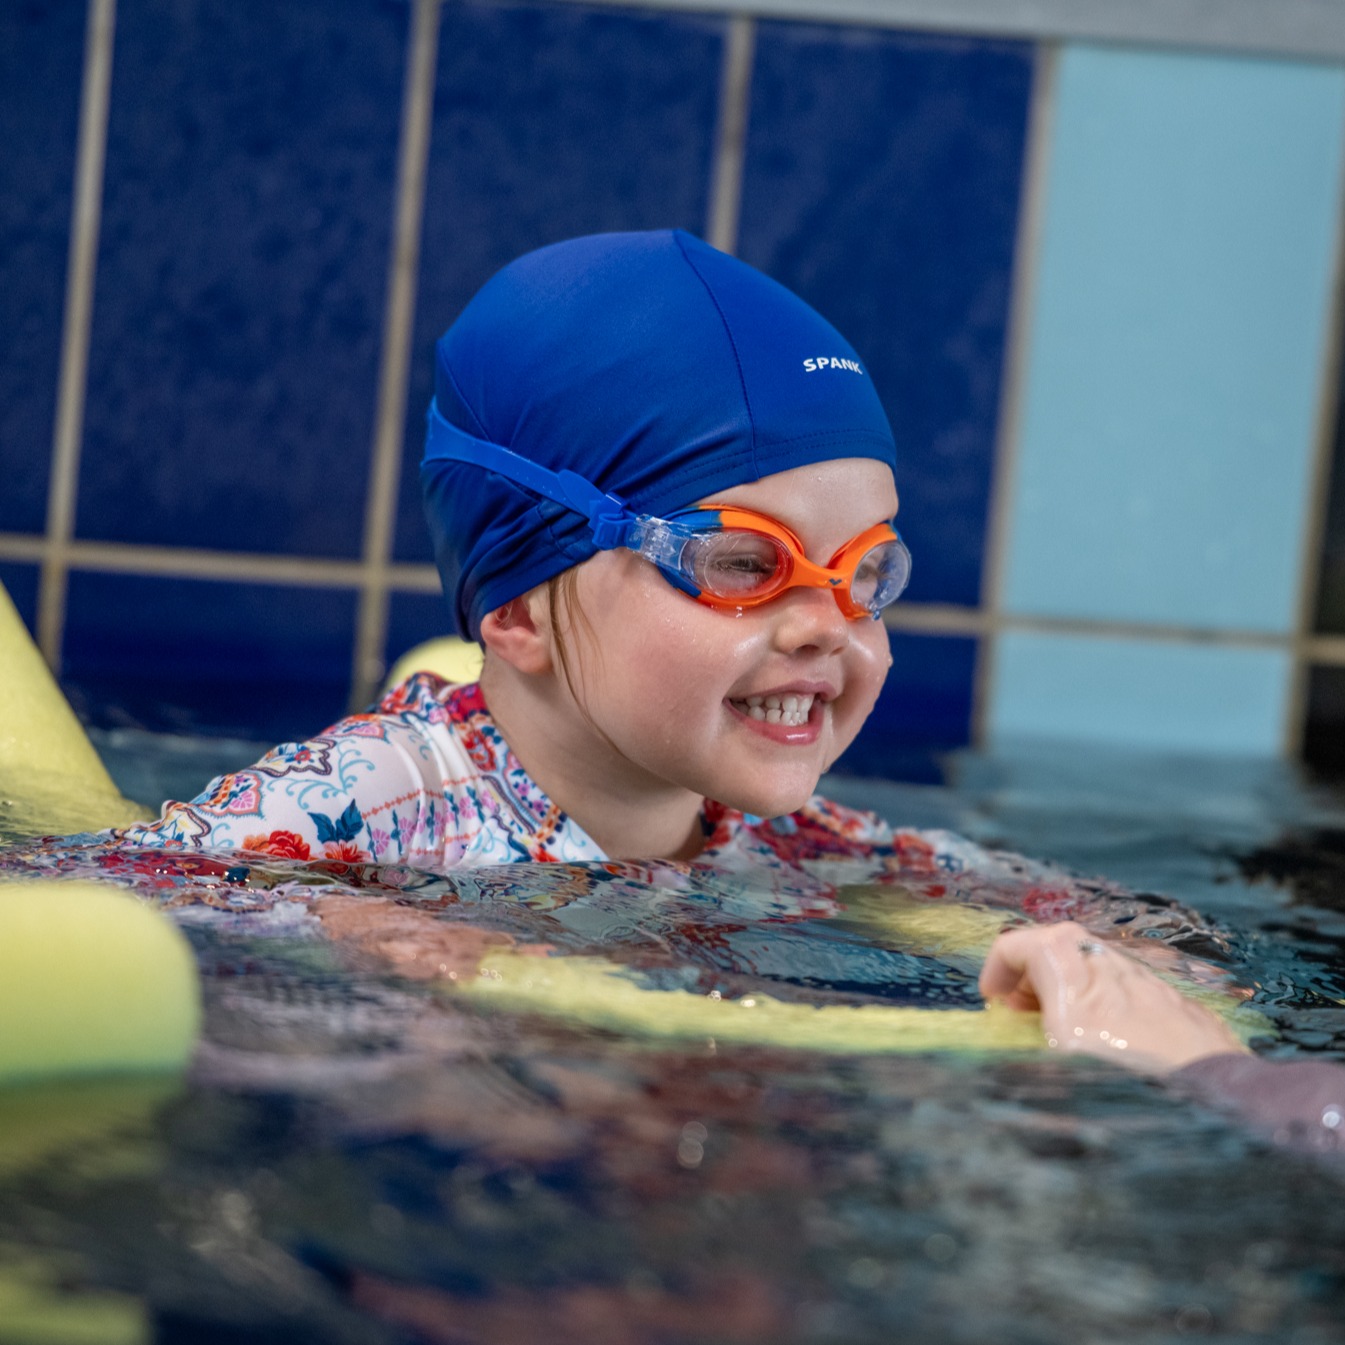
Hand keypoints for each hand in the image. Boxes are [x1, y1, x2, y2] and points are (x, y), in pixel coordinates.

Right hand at [979, 921, 1247, 1072]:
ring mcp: (1149, 980)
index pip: (1017, 943)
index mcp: (1068, 965)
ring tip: (1066, 1032)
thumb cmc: (1120, 1082)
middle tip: (1023, 1012)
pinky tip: (1115, 1046)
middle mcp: (1108, 961)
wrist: (1212, 1100)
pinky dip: (1110, 1006)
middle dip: (1032, 976)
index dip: (995, 969)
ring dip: (1071, 990)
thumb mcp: (1045, 1069)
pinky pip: (1133, 993)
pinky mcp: (1181, 1005)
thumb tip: (998, 1074)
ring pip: (1097, 968)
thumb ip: (1015, 1058)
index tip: (993, 1001)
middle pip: (1057, 947)